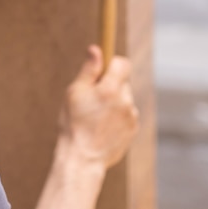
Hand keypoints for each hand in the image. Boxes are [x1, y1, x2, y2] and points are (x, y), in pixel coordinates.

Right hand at [58, 45, 138, 167]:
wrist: (82, 159)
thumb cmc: (73, 124)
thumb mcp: (75, 93)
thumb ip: (89, 70)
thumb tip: (96, 49)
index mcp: (110, 89)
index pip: (123, 63)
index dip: (113, 63)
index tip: (104, 68)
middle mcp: (125, 101)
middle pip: (122, 82)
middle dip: (110, 85)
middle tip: (93, 98)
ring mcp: (131, 116)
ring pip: (124, 99)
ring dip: (114, 102)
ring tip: (96, 117)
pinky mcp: (133, 130)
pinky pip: (126, 115)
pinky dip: (117, 117)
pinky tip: (102, 127)